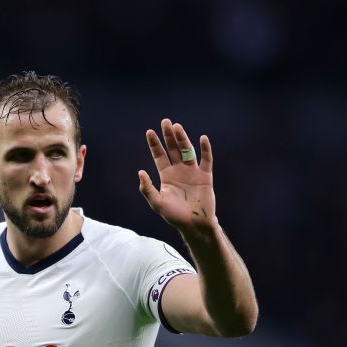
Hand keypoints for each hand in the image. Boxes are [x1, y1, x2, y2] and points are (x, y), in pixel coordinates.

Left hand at [138, 119, 216, 233]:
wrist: (194, 225)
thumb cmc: (174, 215)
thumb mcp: (156, 202)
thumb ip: (147, 188)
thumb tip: (140, 172)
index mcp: (167, 176)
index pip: (159, 156)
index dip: (154, 144)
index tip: (149, 132)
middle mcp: (179, 171)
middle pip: (173, 149)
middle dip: (168, 136)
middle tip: (165, 122)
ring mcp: (193, 172)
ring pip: (188, 151)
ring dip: (183, 139)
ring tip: (177, 127)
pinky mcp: (205, 176)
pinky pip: (206, 160)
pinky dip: (205, 149)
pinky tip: (203, 138)